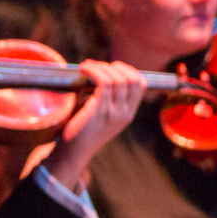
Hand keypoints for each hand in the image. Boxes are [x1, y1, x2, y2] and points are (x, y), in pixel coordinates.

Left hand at [41, 59, 145, 187]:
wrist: (74, 152)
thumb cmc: (83, 130)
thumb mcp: (103, 114)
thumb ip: (107, 97)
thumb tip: (98, 71)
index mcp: (129, 113)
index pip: (142, 84)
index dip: (129, 71)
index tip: (112, 67)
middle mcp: (125, 112)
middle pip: (132, 79)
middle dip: (116, 66)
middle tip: (98, 65)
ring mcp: (114, 112)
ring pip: (118, 79)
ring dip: (102, 67)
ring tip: (88, 66)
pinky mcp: (99, 111)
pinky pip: (103, 82)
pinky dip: (94, 70)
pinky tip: (83, 69)